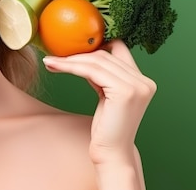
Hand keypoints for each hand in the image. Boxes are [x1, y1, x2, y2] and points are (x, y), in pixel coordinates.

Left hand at [43, 40, 156, 164]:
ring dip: (70, 59)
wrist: (111, 153)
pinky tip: (55, 66)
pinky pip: (92, 71)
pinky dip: (71, 67)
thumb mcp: (106, 95)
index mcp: (143, 81)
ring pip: (96, 61)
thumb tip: (83, 56)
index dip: (97, 43)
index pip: (119, 49)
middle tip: (53, 55)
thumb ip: (103, 76)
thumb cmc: (106, 128)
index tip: (73, 46)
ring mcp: (137, 86)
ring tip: (51, 61)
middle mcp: (144, 81)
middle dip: (76, 53)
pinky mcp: (125, 92)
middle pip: (104, 55)